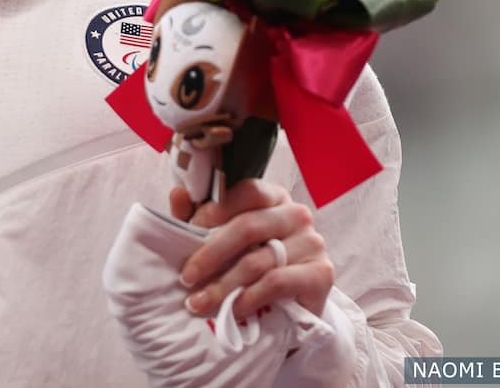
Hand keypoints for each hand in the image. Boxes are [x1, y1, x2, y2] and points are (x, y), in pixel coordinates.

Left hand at [170, 179, 333, 319]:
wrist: (292, 305)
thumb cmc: (253, 262)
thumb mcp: (223, 238)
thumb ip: (199, 216)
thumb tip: (178, 194)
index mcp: (273, 196)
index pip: (245, 191)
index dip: (213, 210)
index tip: (186, 232)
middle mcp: (296, 214)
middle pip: (248, 227)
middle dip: (210, 254)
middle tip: (185, 277)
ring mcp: (312, 242)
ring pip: (258, 260)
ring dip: (223, 285)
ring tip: (198, 302)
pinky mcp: (321, 273)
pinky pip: (277, 283)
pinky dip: (248, 298)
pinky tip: (231, 309)